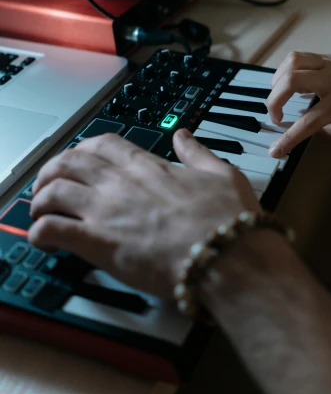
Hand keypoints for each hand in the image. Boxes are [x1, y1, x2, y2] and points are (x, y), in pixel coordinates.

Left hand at [28, 130, 259, 296]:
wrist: (226, 256)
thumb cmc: (228, 221)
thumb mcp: (221, 174)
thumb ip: (197, 153)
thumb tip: (184, 136)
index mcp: (147, 166)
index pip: (101, 145)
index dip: (83, 151)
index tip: (79, 163)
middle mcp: (120, 183)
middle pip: (67, 162)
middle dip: (51, 172)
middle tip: (51, 187)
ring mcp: (106, 210)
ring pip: (52, 191)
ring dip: (40, 200)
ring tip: (42, 213)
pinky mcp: (97, 242)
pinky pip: (51, 228)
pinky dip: (39, 232)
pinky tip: (43, 240)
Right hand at [267, 33, 330, 156]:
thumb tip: (322, 132)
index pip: (312, 120)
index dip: (291, 137)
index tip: (275, 150)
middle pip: (293, 81)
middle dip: (274, 102)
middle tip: (277, 118)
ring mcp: (327, 63)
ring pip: (291, 63)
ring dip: (277, 83)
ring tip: (278, 100)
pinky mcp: (323, 56)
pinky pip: (296, 57)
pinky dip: (283, 70)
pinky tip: (286, 83)